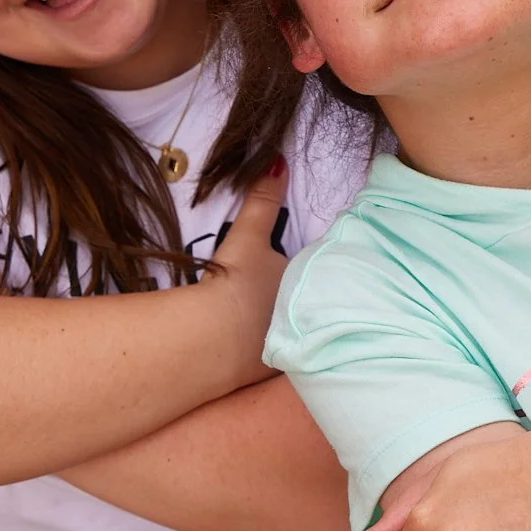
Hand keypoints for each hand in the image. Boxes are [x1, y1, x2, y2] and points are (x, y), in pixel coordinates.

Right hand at [200, 156, 290, 389]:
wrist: (213, 337)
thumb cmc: (237, 283)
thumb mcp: (248, 236)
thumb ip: (263, 200)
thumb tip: (279, 159)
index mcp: (307, 282)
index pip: (317, 269)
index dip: (309, 267)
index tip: (298, 266)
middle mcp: (307, 315)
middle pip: (309, 300)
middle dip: (304, 297)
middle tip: (276, 292)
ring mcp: (290, 345)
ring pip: (294, 329)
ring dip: (287, 325)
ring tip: (263, 320)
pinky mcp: (269, 370)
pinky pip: (274, 354)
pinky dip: (265, 350)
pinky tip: (250, 348)